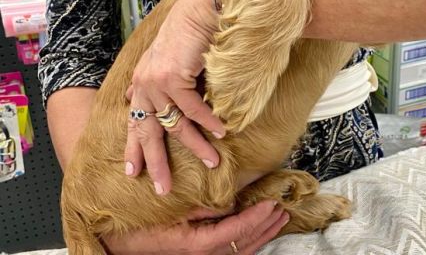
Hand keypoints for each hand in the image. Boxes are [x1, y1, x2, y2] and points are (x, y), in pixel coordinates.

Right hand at [104, 200, 288, 253]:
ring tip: (279, 220)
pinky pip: (232, 251)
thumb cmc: (140, 225)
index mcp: (198, 244)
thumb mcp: (171, 210)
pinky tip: (257, 233)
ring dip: (262, 234)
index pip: (236, 231)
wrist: (118, 242)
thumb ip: (202, 207)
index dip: (256, 217)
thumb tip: (230, 201)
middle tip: (282, 209)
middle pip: (244, 242)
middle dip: (266, 226)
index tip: (271, 203)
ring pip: (242, 250)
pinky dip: (249, 241)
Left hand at [125, 0, 225, 194]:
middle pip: (147, 131)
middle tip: (161, 189)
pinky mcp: (172, 75)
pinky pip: (193, 108)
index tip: (133, 172)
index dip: (134, 148)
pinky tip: (221, 132)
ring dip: (195, 145)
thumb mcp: (170, 59)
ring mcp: (155, 80)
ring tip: (211, 162)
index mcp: (142, 81)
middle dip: (155, 163)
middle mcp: (144, 83)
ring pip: (174, 124)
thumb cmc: (192, 30)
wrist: (202, 6)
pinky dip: (208, 122)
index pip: (135, 121)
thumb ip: (160, 81)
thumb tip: (145, 98)